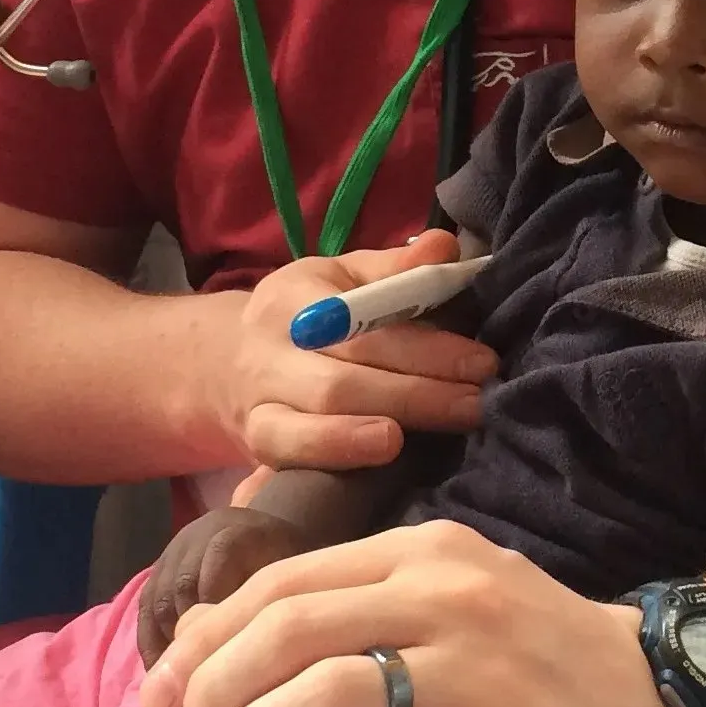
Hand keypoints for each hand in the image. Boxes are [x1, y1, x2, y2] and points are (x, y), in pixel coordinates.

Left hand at [138, 522, 701, 706]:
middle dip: (211, 689)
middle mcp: (449, 600)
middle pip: (289, 630)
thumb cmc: (542, 661)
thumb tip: (227, 647)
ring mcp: (474, 675)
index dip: (206, 638)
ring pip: (324, 693)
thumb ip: (358, 610)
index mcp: (429, 553)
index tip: (164, 687)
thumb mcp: (456, 600)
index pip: (286, 583)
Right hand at [209, 230, 495, 472]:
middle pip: (345, 376)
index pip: (364, 323)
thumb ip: (394, 268)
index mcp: (295, 297)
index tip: (481, 362)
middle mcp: (271, 349)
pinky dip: (334, 456)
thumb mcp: (341, 279)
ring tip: (440, 429)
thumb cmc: (306, 317)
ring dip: (384, 427)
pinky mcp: (258, 443)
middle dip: (418, 392)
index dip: (425, 345)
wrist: (224, 363)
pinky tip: (381, 458)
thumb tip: (447, 248)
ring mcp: (259, 400)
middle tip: (477, 403)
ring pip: (319, 414)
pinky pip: (290, 454)